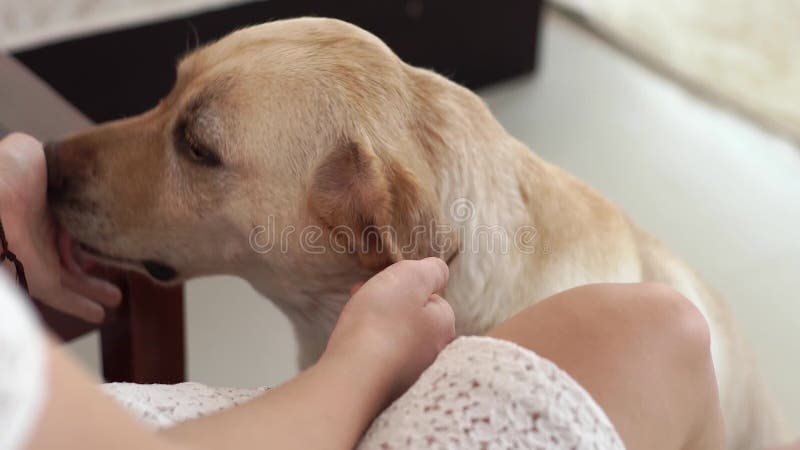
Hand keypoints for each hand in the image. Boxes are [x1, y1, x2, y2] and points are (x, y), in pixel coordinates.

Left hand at [0, 133, 120, 321]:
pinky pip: (64, 297)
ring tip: (116, 298)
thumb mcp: (30, 150)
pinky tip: (100, 313)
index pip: (73, 220)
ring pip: (72, 279)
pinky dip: (81, 307)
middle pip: (73, 254)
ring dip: (94, 290)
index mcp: (42, 206)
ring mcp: (38, 259)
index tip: (114, 229)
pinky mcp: (38, 279)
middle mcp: (41, 235)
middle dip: (92, 264)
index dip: (93, 225)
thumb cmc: (6, 174)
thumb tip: (68, 160)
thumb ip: (49, 156)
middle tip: (114, 270)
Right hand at [324, 258, 455, 399]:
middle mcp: (432, 353)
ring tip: (352, 317)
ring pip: (391, 336)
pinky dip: (364, 345)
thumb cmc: (381, 322)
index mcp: (443, 326)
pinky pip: (376, 356)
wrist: (353, 375)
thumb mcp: (411, 278)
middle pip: (409, 317)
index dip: (405, 285)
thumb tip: (440, 271)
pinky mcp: (384, 387)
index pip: (432, 297)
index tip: (384, 282)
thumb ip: (431, 270)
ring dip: (373, 323)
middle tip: (363, 297)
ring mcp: (408, 373)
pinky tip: (349, 343)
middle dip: (386, 304)